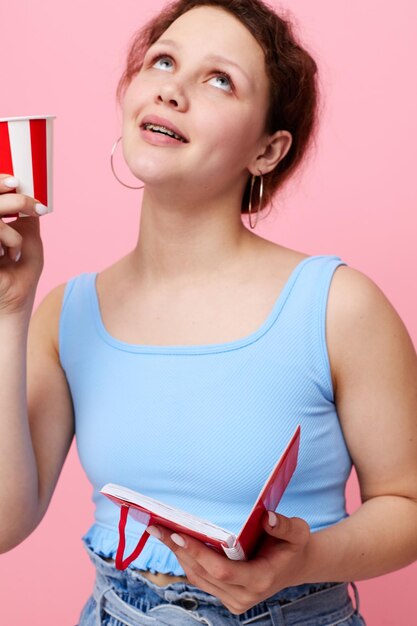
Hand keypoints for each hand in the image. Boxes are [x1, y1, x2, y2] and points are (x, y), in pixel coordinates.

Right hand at [0, 174, 45, 316]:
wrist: (12, 308)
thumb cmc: (19, 279)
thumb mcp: (29, 244)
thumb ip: (27, 221)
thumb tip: (30, 198)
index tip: (16, 182)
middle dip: (13, 200)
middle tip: (32, 208)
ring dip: (9, 229)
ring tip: (15, 248)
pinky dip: (7, 238)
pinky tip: (9, 255)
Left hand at [148, 511, 310, 614]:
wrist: (296, 565)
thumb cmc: (294, 545)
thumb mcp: (298, 532)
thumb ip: (284, 526)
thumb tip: (268, 516)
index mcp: (260, 580)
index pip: (221, 570)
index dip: (197, 553)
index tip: (177, 534)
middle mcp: (244, 596)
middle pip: (203, 573)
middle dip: (178, 549)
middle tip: (157, 526)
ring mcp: (234, 600)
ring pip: (198, 577)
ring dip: (178, 554)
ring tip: (160, 531)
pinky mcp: (226, 597)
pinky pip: (200, 579)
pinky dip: (187, 560)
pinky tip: (175, 541)